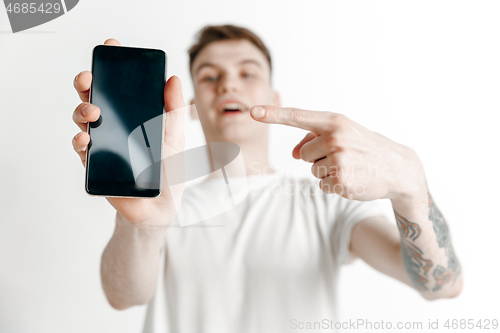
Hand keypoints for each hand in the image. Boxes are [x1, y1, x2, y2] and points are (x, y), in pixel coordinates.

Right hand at [72, 39, 185, 225]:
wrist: (161, 205)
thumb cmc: (169, 170)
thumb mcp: (176, 136)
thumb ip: (175, 110)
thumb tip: (173, 79)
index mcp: (133, 115)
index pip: (118, 86)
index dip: (112, 65)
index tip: (111, 46)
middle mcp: (114, 125)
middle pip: (94, 97)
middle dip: (88, 82)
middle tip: (89, 77)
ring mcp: (103, 143)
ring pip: (82, 118)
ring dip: (82, 110)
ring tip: (92, 111)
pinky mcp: (95, 164)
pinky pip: (81, 148)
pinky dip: (79, 140)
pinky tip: (84, 138)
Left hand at [250, 105, 426, 201]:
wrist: (397, 167)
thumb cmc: (364, 147)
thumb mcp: (342, 135)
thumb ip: (313, 138)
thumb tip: (292, 153)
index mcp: (335, 122)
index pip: (298, 117)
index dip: (273, 114)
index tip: (252, 111)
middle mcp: (336, 138)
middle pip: (302, 154)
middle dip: (317, 158)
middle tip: (343, 157)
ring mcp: (339, 160)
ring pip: (312, 171)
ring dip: (326, 172)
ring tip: (349, 167)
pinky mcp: (341, 181)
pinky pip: (321, 185)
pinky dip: (333, 185)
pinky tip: (351, 179)